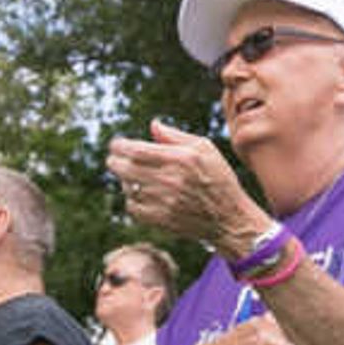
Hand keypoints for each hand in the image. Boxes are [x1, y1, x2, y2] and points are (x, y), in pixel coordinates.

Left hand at [105, 120, 266, 252]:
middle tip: (114, 159)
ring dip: (125, 180)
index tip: (116, 145)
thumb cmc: (218, 177)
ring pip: (127, 188)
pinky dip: (131, 200)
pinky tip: (141, 195)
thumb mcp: (205, 148)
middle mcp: (170, 180)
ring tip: (132, 177)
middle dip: (114, 161)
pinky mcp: (160, 220)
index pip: (136, 150)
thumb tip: (152, 125)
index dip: (119, 146)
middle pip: (125, 169)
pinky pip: (132, 208)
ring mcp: (164, 202)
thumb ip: (176, 136)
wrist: (229, 217)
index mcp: (180, 159)